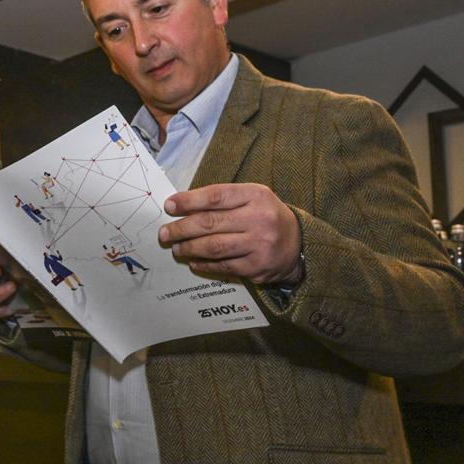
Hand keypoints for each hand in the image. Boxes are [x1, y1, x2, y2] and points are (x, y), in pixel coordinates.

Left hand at [159, 183, 302, 284]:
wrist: (299, 244)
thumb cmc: (265, 216)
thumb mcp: (251, 198)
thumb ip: (221, 200)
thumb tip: (182, 207)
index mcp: (256, 196)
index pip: (215, 197)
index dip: (188, 201)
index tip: (169, 206)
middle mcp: (259, 219)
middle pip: (210, 223)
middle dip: (181, 229)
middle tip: (164, 233)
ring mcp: (259, 245)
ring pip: (213, 247)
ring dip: (189, 248)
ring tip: (175, 248)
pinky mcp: (257, 267)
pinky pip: (223, 266)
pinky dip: (204, 264)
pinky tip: (193, 261)